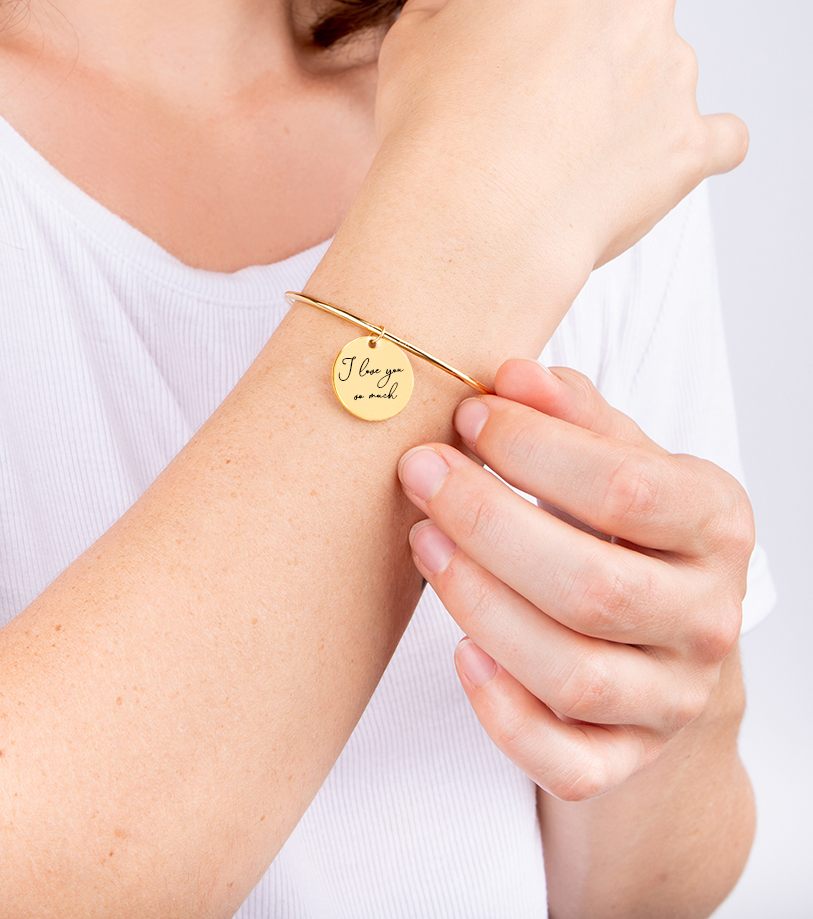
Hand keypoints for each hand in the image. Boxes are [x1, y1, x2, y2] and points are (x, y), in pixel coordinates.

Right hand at [376, 0, 747, 273]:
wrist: (469, 218)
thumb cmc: (434, 129)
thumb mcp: (410, 44)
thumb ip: (439, 6)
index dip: (516, 21)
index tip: (493, 63)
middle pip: (614, 14)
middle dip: (578, 57)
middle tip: (523, 113)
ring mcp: (673, 69)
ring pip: (656, 76)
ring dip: (619, 107)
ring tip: (556, 162)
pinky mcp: (691, 141)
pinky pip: (714, 138)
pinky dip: (682, 152)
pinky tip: (641, 169)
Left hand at [396, 359, 754, 799]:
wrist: (661, 644)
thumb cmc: (626, 533)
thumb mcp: (620, 460)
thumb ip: (574, 417)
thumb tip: (515, 374)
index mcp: (716, 525)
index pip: (628, 488)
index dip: (536, 449)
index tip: (469, 418)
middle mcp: (707, 618)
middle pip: (592, 586)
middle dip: (488, 522)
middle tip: (421, 473)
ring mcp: (670, 699)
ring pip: (570, 673)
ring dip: (479, 604)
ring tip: (423, 541)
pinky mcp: (626, 760)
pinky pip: (566, 763)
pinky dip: (504, 715)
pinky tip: (462, 655)